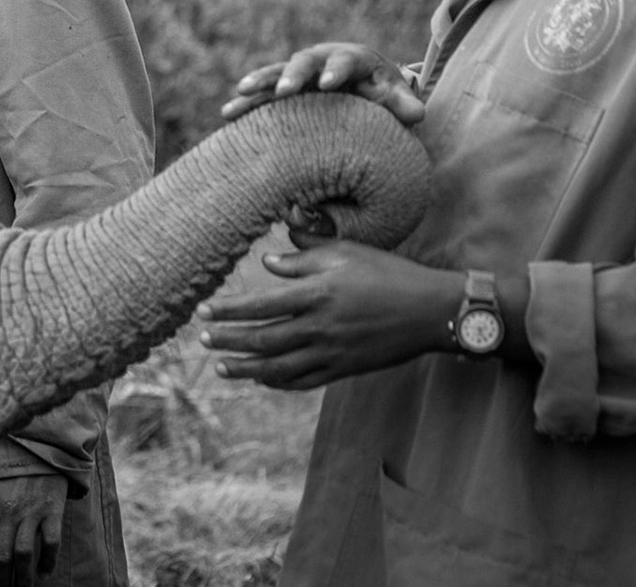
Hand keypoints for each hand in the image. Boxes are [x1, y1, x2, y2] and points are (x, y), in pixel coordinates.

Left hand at [0, 473, 66, 583]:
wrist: (38, 444)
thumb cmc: (8, 467)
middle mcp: (6, 511)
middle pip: (0, 557)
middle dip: (0, 582)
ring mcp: (30, 511)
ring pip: (24, 555)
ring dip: (23, 578)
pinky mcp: (52, 509)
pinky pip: (50, 543)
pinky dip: (48, 562)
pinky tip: (45, 572)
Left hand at [196, 240, 459, 389]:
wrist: (432, 310)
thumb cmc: (389, 274)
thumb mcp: (347, 253)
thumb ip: (304, 258)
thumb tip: (266, 263)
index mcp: (318, 294)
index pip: (259, 306)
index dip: (227, 311)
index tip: (203, 312)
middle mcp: (321, 327)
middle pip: (263, 340)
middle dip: (228, 342)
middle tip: (203, 341)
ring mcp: (333, 352)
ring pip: (279, 368)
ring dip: (246, 369)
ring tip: (222, 367)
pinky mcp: (345, 369)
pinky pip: (304, 381)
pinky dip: (279, 382)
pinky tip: (262, 379)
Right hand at [220, 42, 424, 125]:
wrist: (362, 85)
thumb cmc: (382, 93)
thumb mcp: (396, 96)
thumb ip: (404, 104)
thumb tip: (418, 114)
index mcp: (352, 59)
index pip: (344, 61)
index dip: (336, 70)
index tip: (328, 84)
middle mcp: (321, 60)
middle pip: (305, 62)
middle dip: (293, 75)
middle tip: (284, 91)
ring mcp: (299, 72)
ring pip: (276, 73)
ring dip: (260, 82)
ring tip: (242, 93)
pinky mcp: (283, 87)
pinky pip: (262, 92)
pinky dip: (247, 102)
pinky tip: (228, 114)